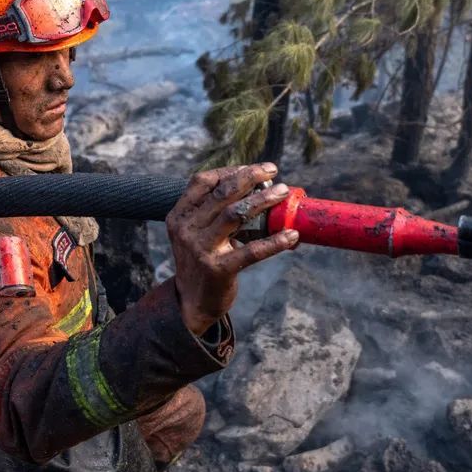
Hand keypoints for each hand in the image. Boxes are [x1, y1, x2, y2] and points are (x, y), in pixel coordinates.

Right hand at [166, 164, 299, 334]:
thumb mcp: (195, 233)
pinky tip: (292, 236)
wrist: (192, 303)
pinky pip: (251, 250)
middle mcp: (187, 229)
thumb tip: (257, 188)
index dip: (229, 170)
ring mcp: (201, 249)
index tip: (253, 168)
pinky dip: (275, 241)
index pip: (202, 181)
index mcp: (179, 216)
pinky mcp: (218, 269)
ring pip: (236, 214)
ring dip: (263, 200)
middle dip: (250, 177)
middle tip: (273, 171)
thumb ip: (214, 212)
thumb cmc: (201, 261)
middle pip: (222, 193)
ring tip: (282, 193)